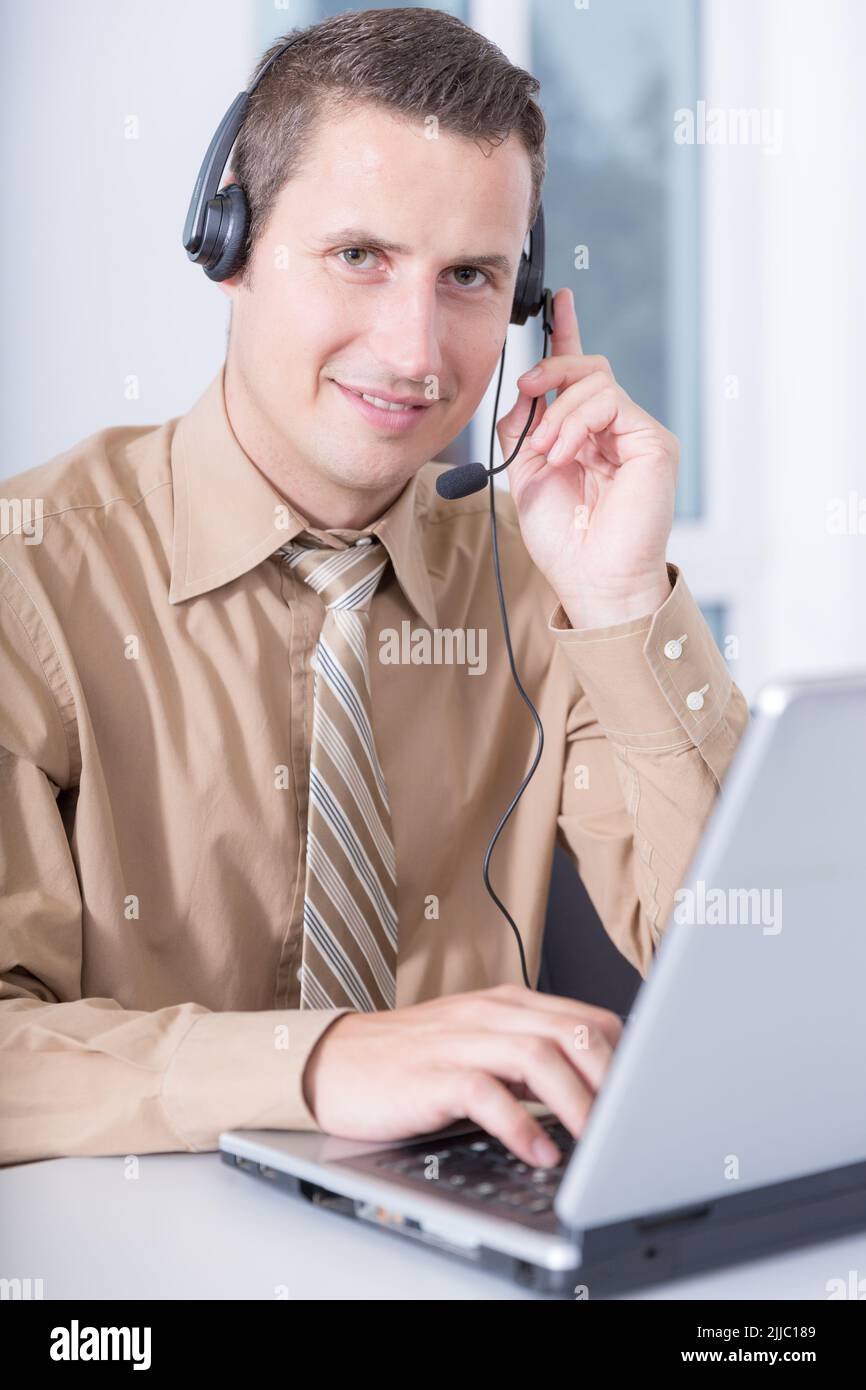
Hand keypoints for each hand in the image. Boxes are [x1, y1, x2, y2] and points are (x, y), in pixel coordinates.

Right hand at [302, 983, 622, 1167]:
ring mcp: (460, 1040)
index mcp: (509, 1004)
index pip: (589, 1018)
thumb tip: (596, 1088)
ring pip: (538, 1057)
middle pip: (573, 1033)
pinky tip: (539, 1154)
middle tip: (633, 1127)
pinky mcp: (431, 1074)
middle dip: (614, 1082)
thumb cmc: (411, 1061)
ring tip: (598, 1144)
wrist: (334, 1062)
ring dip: (577, 1104)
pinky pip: (486, 1094)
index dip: (627, 1059)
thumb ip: (532, 1058)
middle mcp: (490, 1014)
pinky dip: (520, 1127)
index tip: (648, 1099)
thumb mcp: (481, 1046)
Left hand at [496, 288, 677, 627]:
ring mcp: (637, 434)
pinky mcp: (653, 443)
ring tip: (547, 451)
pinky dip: (578, 423)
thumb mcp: (524, 471)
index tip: (558, 301)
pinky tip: (564, 453)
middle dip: (551, 370)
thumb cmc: (563, 538)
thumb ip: (523, 425)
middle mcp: (615, 430)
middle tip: (527, 392)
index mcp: (586, 434)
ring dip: (560, 412)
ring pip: (596, 382)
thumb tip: (526, 388)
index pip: (580, 376)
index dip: (569, 335)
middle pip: (588, 368)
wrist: (590, 577)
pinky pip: (611, 403)